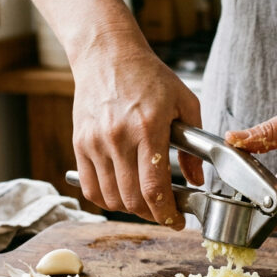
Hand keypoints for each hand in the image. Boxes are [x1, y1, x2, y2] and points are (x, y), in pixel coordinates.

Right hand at [71, 42, 203, 228]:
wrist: (107, 55)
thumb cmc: (148, 76)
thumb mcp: (185, 103)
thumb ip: (193, 146)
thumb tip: (196, 179)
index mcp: (148, 128)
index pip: (154, 188)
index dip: (166, 213)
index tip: (177, 221)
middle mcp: (118, 138)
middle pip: (132, 199)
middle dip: (152, 215)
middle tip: (165, 212)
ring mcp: (95, 143)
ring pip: (111, 198)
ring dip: (130, 209)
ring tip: (145, 202)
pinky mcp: (79, 144)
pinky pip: (90, 188)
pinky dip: (107, 200)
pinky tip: (121, 194)